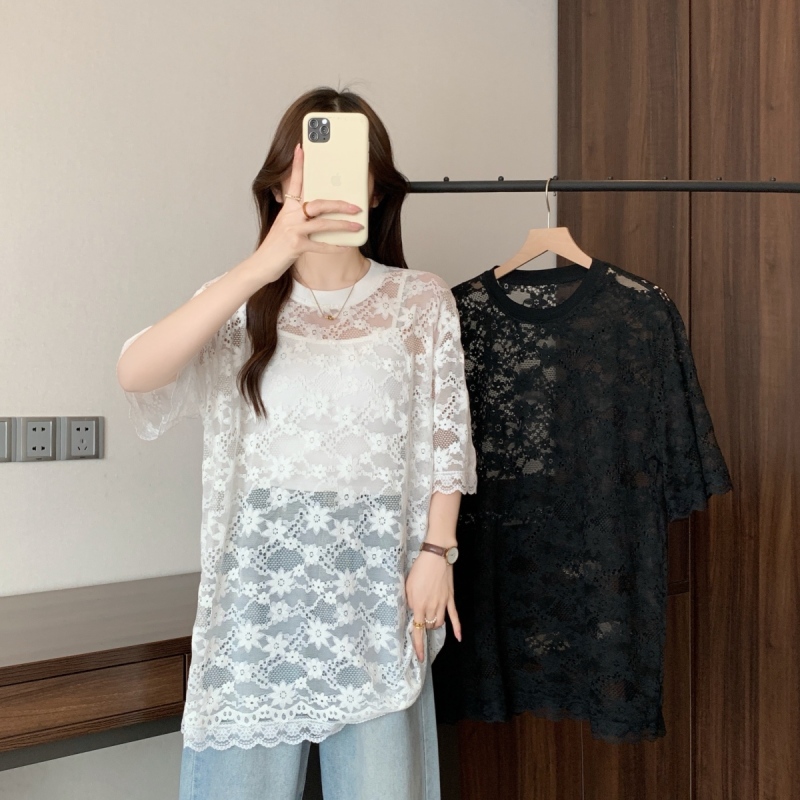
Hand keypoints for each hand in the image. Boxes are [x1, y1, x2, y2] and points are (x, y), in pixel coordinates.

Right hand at [242, 143, 363, 286]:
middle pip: (319, 204)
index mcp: (288, 208)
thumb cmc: (278, 246)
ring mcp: (293, 231)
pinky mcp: (296, 246)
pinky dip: (334, 246)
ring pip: (323, 224)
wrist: (261, 264)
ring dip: (343, 225)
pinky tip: (345, 246)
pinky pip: (321, 245)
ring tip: (357, 226)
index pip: (294, 182)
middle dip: (340, 205)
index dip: (298, 165)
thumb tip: (327, 218)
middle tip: (356, 206)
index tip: (302, 147)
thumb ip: (303, 219)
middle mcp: (290, 216)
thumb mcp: (287, 227)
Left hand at [405, 550, 461, 661]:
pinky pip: (455, 616)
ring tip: (430, 619)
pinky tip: (459, 638)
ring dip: (434, 624)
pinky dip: (457, 628)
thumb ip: (410, 601)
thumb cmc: (419, 569)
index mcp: (418, 604)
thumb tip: (414, 612)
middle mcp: (431, 607)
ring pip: (439, 623)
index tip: (419, 657)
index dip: (418, 646)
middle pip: (429, 626)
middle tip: (421, 618)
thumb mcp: (408, 585)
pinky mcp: (450, 598)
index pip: (418, 630)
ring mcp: (442, 603)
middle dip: (424, 626)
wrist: (436, 556)